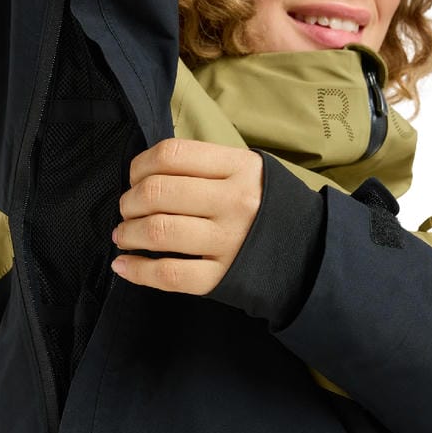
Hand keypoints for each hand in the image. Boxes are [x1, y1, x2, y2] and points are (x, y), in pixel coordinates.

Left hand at [110, 138, 262, 294]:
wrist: (308, 250)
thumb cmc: (265, 205)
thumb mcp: (246, 171)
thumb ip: (203, 166)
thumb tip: (144, 174)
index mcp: (238, 168)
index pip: (172, 155)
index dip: (140, 166)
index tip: (135, 178)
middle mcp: (233, 202)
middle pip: (157, 193)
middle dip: (129, 202)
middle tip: (127, 209)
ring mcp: (228, 241)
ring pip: (158, 231)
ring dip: (127, 233)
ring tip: (122, 235)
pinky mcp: (222, 277)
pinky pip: (169, 274)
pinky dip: (137, 271)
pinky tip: (122, 265)